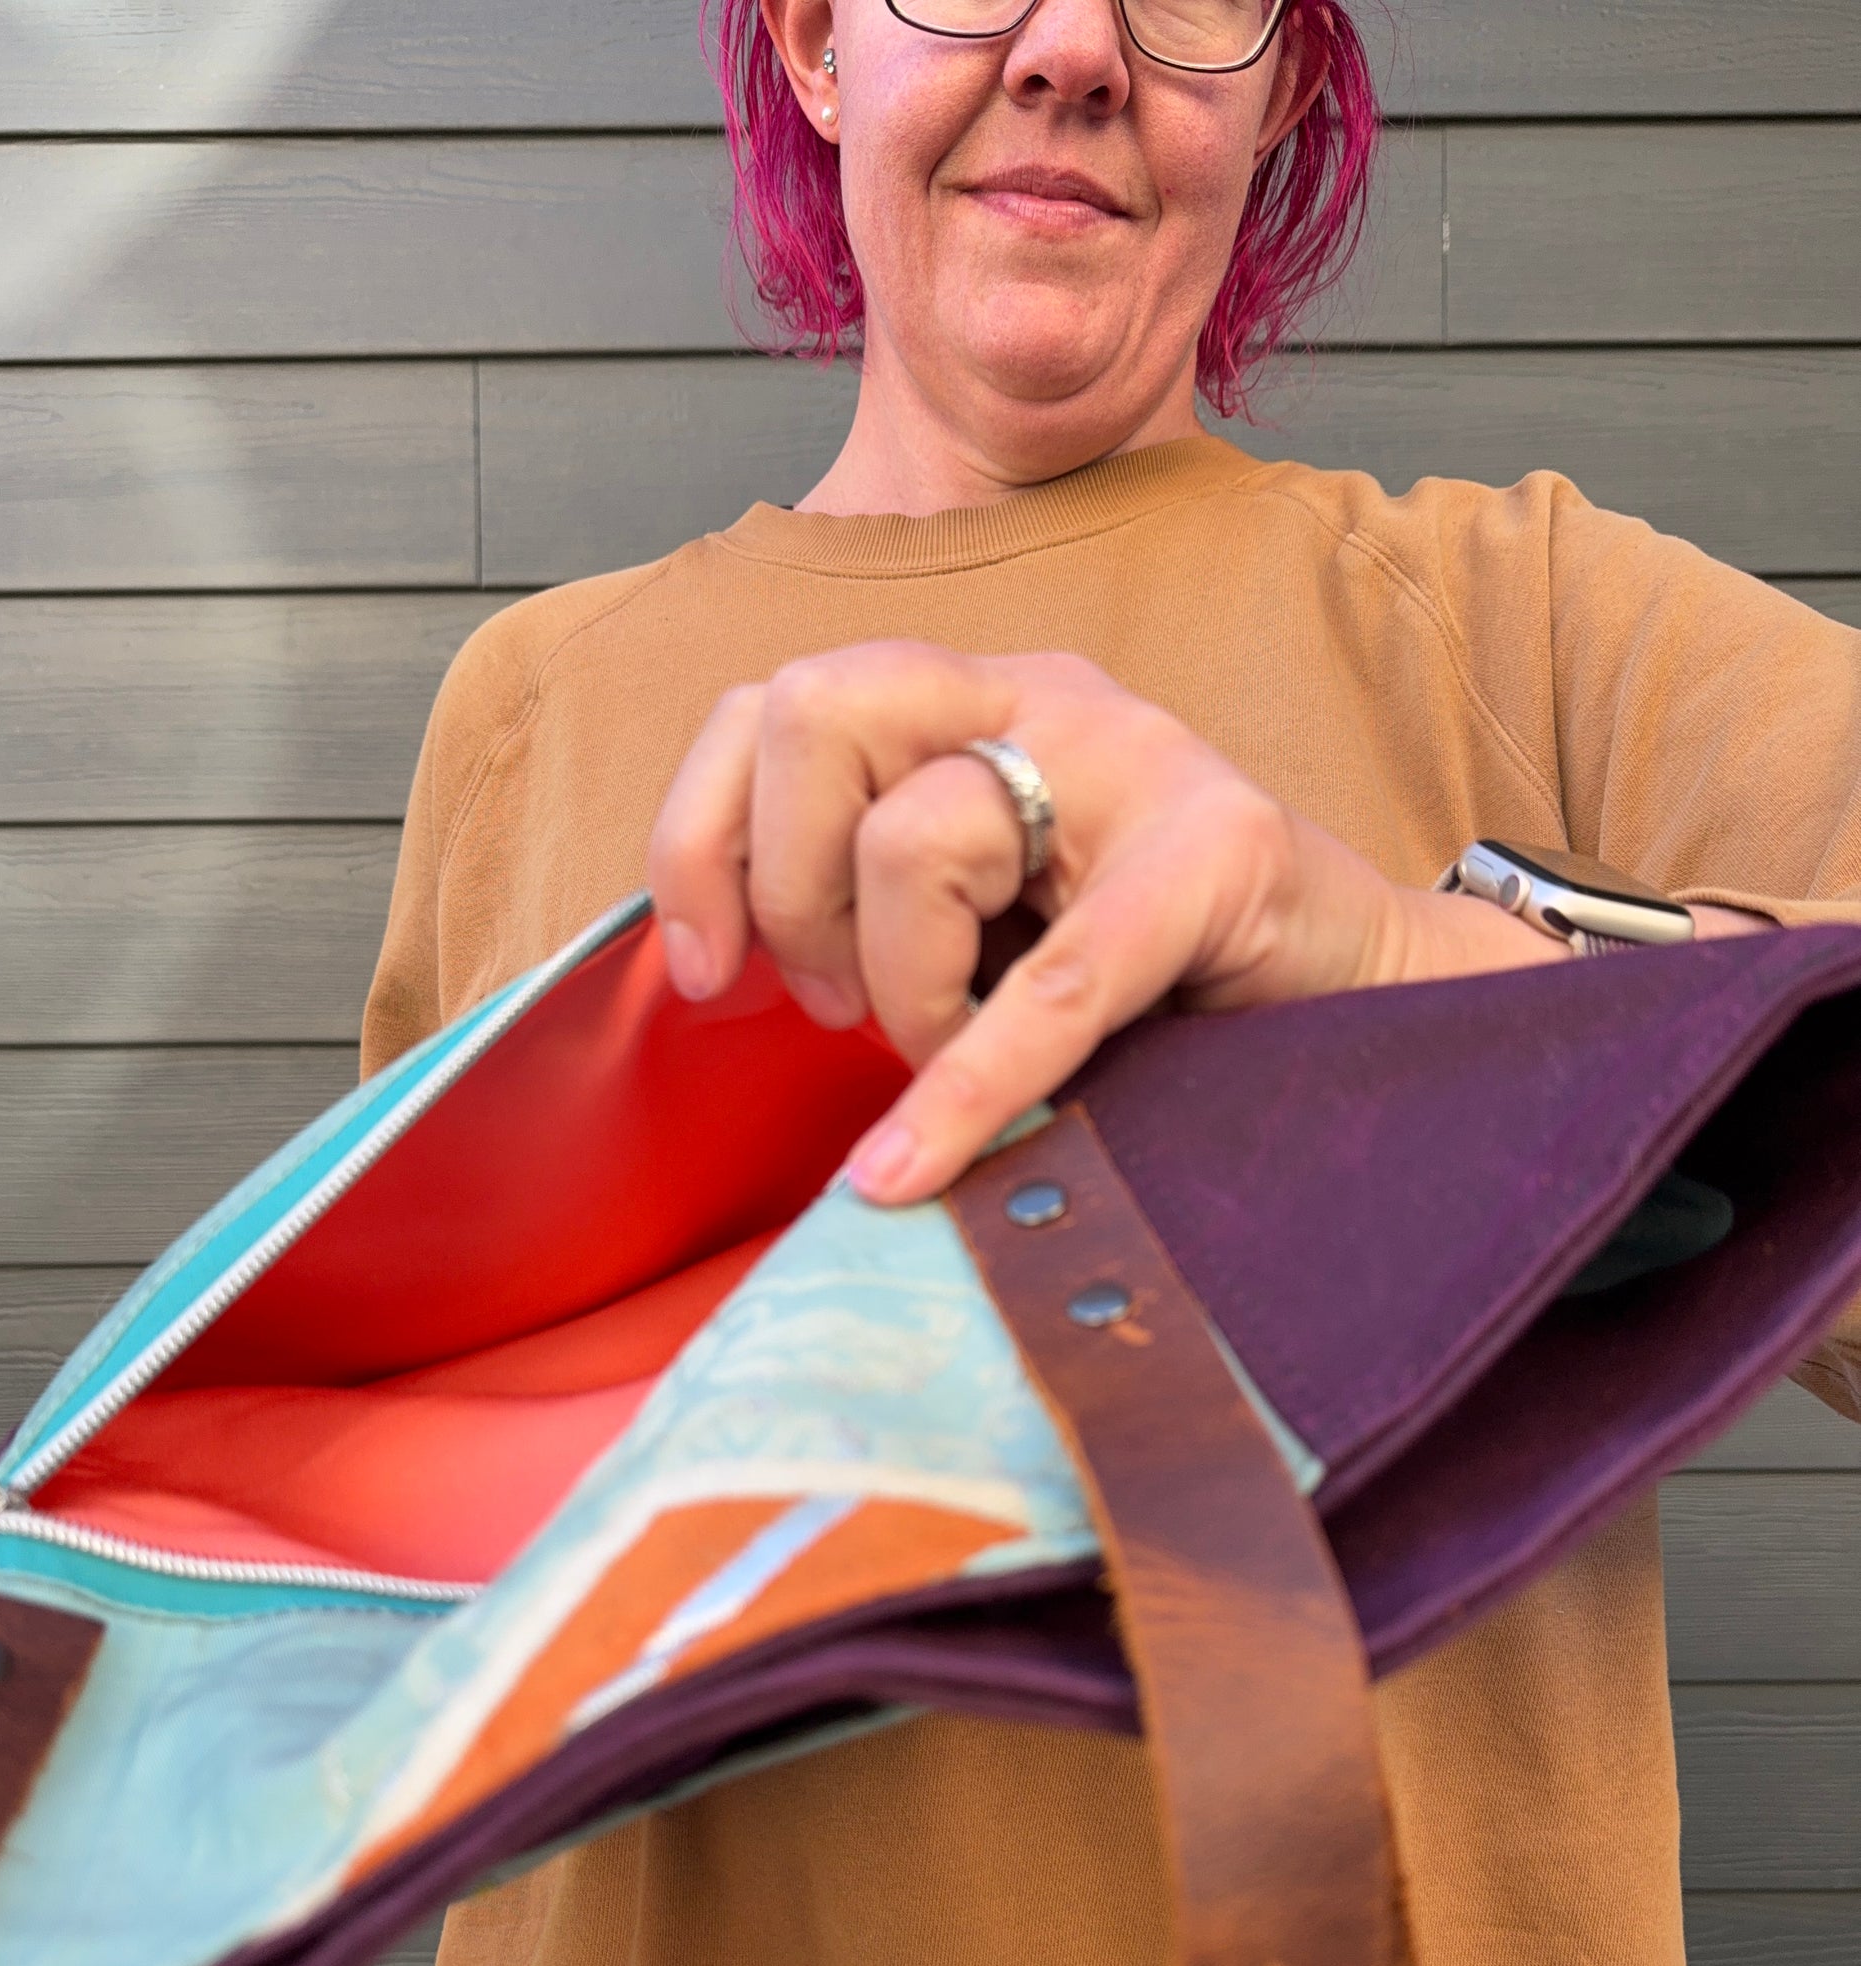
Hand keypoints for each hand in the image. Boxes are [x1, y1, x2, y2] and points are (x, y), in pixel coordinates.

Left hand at [648, 641, 1552, 1204]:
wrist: (1368, 990)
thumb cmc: (1156, 971)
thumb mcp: (983, 917)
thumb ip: (871, 901)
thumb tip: (723, 965)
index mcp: (968, 701)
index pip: (774, 704)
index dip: (700, 835)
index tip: (702, 968)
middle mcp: (1039, 697)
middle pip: (815, 714)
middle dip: (790, 890)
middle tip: (837, 1004)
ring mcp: (1136, 760)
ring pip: (914, 837)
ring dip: (904, 991)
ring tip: (962, 1050)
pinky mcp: (1219, 852)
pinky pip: (1050, 982)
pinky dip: (968, 1087)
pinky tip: (914, 1164)